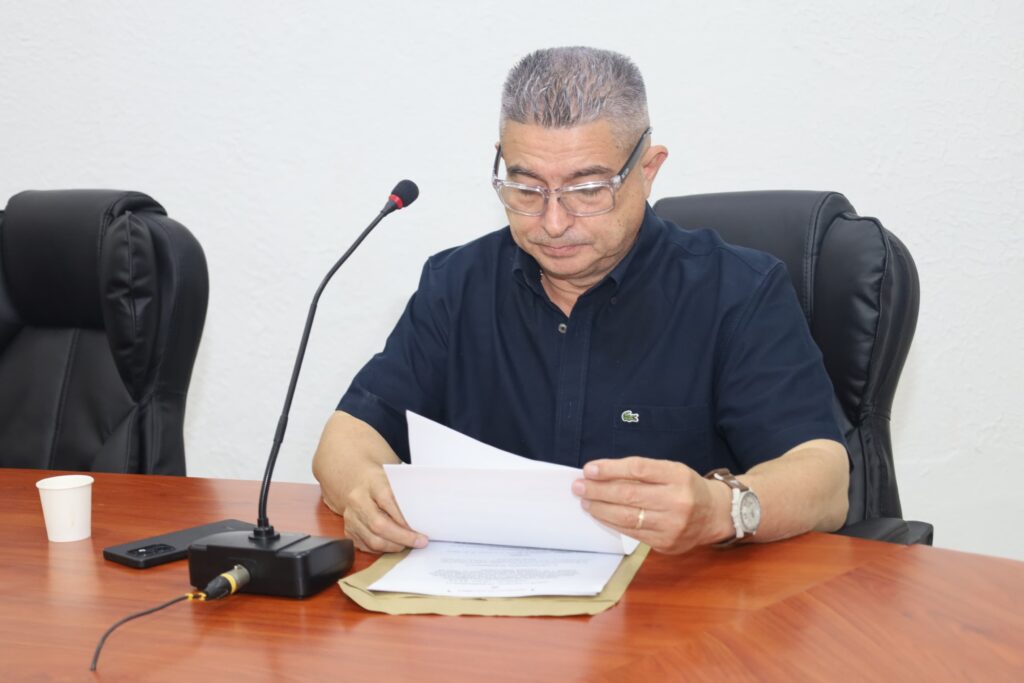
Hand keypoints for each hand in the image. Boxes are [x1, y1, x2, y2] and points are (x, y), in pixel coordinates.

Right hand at [333, 466, 427, 553]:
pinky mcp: (349, 531)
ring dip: (394, 546)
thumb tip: (424, 516)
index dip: (404, 519)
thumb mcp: (394, 480)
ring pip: (373, 540)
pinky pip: (368, 547)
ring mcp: (351, 517)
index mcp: (372, 483)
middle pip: (378, 525)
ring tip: (408, 544)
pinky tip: (395, 544)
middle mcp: (357, 501)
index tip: (420, 530)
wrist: (356, 483)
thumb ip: (406, 495)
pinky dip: (384, 549)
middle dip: (402, 537)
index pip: (388, 502)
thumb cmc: (381, 483)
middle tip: (419, 541)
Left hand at [571, 456, 731, 553]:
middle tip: (579, 486)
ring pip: (627, 517)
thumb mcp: (671, 470)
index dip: (610, 469)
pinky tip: (600, 515)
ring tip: (585, 501)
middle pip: (629, 494)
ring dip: (600, 509)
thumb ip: (641, 471)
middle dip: (598, 490)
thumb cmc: (687, 488)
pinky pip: (632, 533)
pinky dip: (612, 523)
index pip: (638, 470)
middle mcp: (677, 501)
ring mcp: (672, 525)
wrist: (715, 515)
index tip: (589, 469)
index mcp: (678, 476)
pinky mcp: (666, 543)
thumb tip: (602, 474)